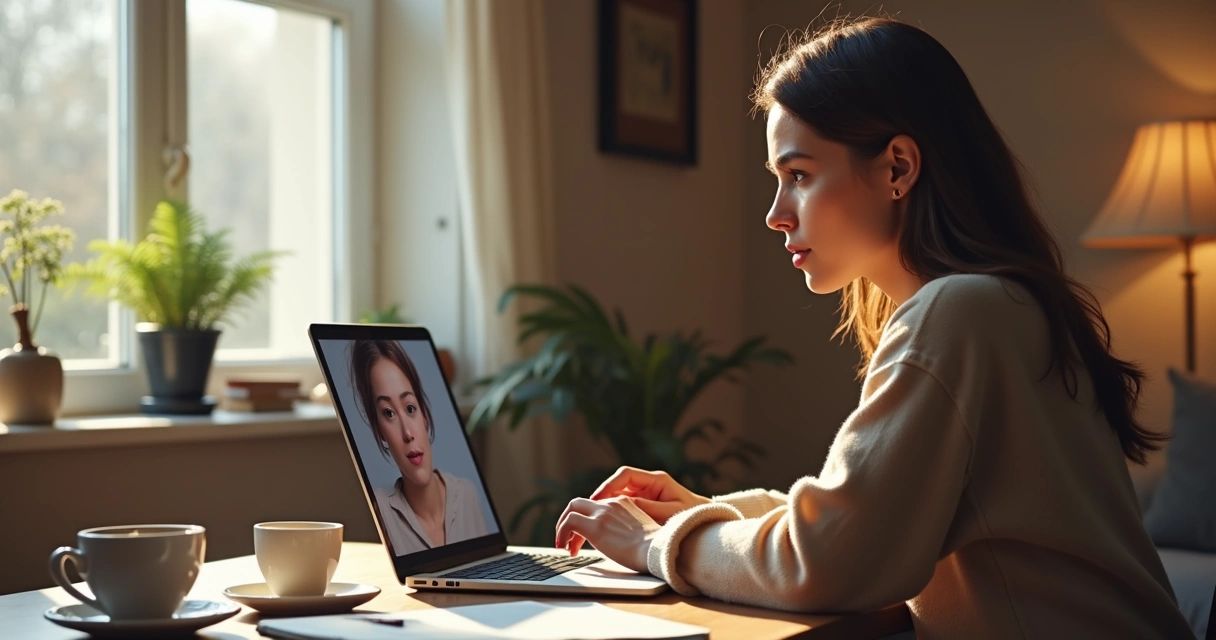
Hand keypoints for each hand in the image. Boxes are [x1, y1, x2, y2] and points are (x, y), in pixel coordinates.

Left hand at [554, 496, 655, 572]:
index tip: (582, 535)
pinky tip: (566, 549)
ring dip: (563, 528)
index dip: (585, 519)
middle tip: (566, 537)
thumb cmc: (653, 548)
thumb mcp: (640, 531)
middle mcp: (610, 504)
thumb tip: (616, 544)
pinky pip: (569, 523)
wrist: (657, 549)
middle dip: (568, 519)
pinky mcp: (594, 526)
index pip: (596, 506)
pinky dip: (562, 534)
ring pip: (571, 510)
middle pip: (579, 503)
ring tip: (562, 545)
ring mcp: (601, 513)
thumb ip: (625, 529)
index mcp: (622, 503)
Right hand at [566, 467, 709, 555]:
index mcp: (656, 480)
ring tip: (594, 520)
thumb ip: (649, 508)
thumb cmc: (693, 518)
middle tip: (590, 510)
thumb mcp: (672, 514)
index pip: (625, 474)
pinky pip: (623, 507)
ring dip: (605, 506)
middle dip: (602, 496)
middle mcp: (648, 485)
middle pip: (618, 484)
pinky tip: (606, 526)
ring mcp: (645, 495)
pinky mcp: (644, 508)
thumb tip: (626, 504)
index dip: (609, 485)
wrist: (707, 525)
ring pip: (618, 496)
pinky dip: (613, 515)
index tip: (598, 499)